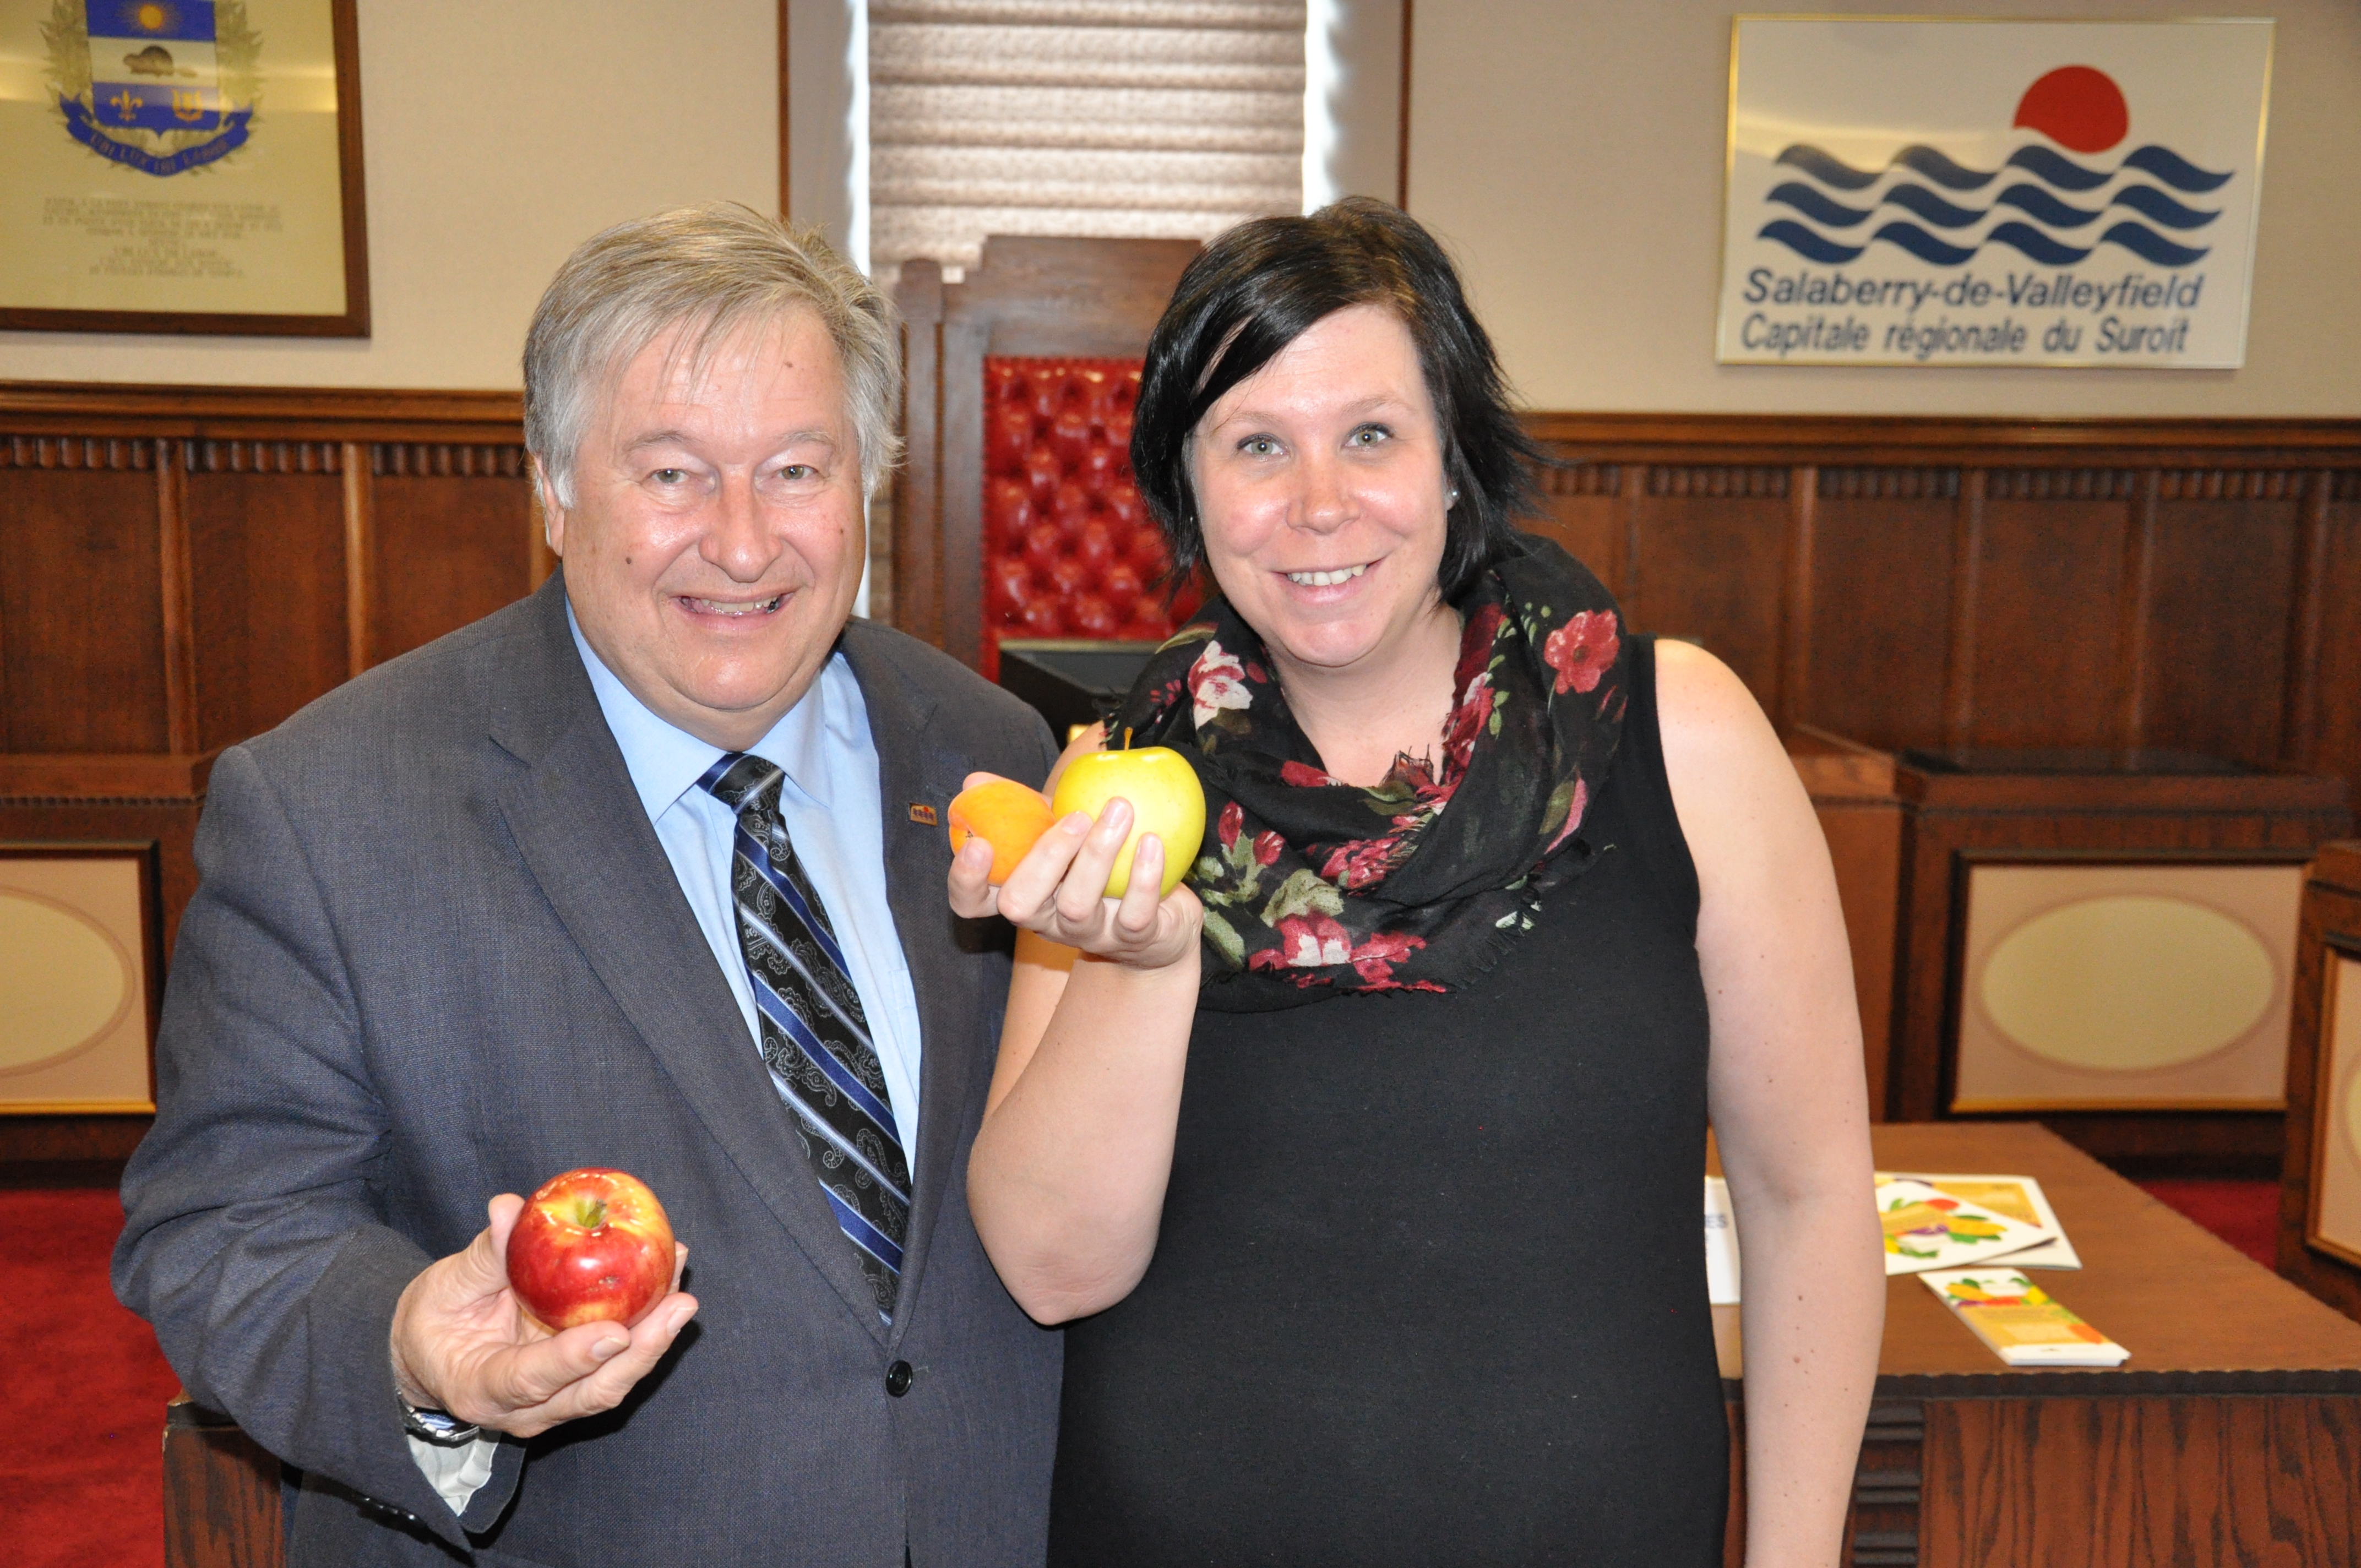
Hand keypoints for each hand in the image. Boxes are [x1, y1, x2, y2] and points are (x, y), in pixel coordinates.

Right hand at [389, 1195, 695, 1438]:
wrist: (431, 1355)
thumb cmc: (436, 1318)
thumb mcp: (447, 1286)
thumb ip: (484, 1254)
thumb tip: (509, 1208)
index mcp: (480, 1387)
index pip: (531, 1380)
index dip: (574, 1359)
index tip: (616, 1332)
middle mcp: (522, 1410)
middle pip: (590, 1392)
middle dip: (641, 1352)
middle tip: (678, 1305)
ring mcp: (552, 1404)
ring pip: (611, 1383)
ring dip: (653, 1341)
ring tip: (682, 1293)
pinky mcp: (574, 1387)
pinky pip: (616, 1366)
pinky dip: (645, 1332)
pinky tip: (668, 1289)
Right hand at [948, 774, 1200, 971]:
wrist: (1165, 917)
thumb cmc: (1101, 867)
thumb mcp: (1061, 831)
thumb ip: (1021, 808)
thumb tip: (973, 781)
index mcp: (1023, 894)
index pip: (972, 903)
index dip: (966, 881)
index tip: (979, 843)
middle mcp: (1048, 922)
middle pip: (1021, 905)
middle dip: (1044, 857)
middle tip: (1078, 816)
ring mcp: (1089, 935)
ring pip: (1077, 907)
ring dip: (1098, 854)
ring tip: (1120, 808)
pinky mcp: (1134, 941)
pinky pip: (1135, 913)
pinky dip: (1143, 876)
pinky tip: (1151, 842)